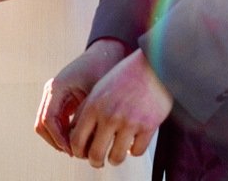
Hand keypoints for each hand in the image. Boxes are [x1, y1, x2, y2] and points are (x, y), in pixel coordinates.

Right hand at [36, 38, 126, 153]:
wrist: (106, 54)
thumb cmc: (103, 70)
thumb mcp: (95, 96)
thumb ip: (84, 118)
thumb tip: (80, 143)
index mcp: (57, 87)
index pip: (48, 119)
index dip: (59, 138)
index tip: (74, 150)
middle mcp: (51, 91)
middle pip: (42, 124)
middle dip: (56, 141)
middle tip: (75, 153)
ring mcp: (53, 95)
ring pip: (46, 124)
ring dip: (58, 138)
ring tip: (78, 148)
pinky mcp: (60, 99)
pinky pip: (55, 121)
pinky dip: (63, 132)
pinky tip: (79, 139)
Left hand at [68, 48, 170, 167]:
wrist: (152, 65)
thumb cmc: (123, 77)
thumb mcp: (98, 89)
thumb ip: (86, 111)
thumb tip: (75, 135)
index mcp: (93, 106)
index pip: (76, 140)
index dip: (77, 151)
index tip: (82, 153)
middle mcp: (109, 116)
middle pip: (95, 154)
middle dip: (94, 161)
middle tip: (97, 161)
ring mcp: (129, 122)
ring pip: (116, 158)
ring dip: (114, 160)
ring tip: (114, 156)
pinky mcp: (148, 127)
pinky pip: (136, 152)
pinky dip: (133, 151)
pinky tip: (131, 144)